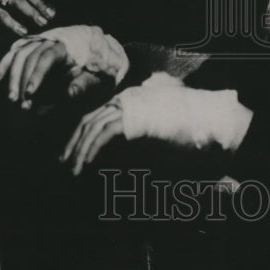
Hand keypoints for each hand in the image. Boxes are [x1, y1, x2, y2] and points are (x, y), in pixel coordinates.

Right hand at [0, 24, 128, 106]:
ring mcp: (41, 42)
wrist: (101, 57)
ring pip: (19, 53)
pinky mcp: (34, 46)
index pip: (46, 57)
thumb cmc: (99, 71)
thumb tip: (70, 93)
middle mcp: (51, 41)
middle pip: (29, 55)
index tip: (30, 93)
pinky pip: (16, 51)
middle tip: (20, 102)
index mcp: (67, 47)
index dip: (37, 74)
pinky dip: (6, 63)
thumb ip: (83, 85)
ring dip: (13, 76)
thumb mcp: (97, 79)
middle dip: (22, 80)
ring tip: (11, 97)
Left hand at [62, 73, 252, 175]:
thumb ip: (144, 133)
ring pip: (92, 127)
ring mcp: (128, 105)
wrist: (205, 121)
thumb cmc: (187, 127)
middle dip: (73, 142)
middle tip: (64, 162)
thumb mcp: (159, 129)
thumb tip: (134, 149)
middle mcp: (125, 99)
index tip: (72, 153)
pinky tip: (85, 165)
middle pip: (89, 119)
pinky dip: (91, 150)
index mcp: (129, 100)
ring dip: (79, 150)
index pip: (97, 115)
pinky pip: (103, 134)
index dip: (82, 134)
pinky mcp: (132, 117)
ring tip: (72, 170)